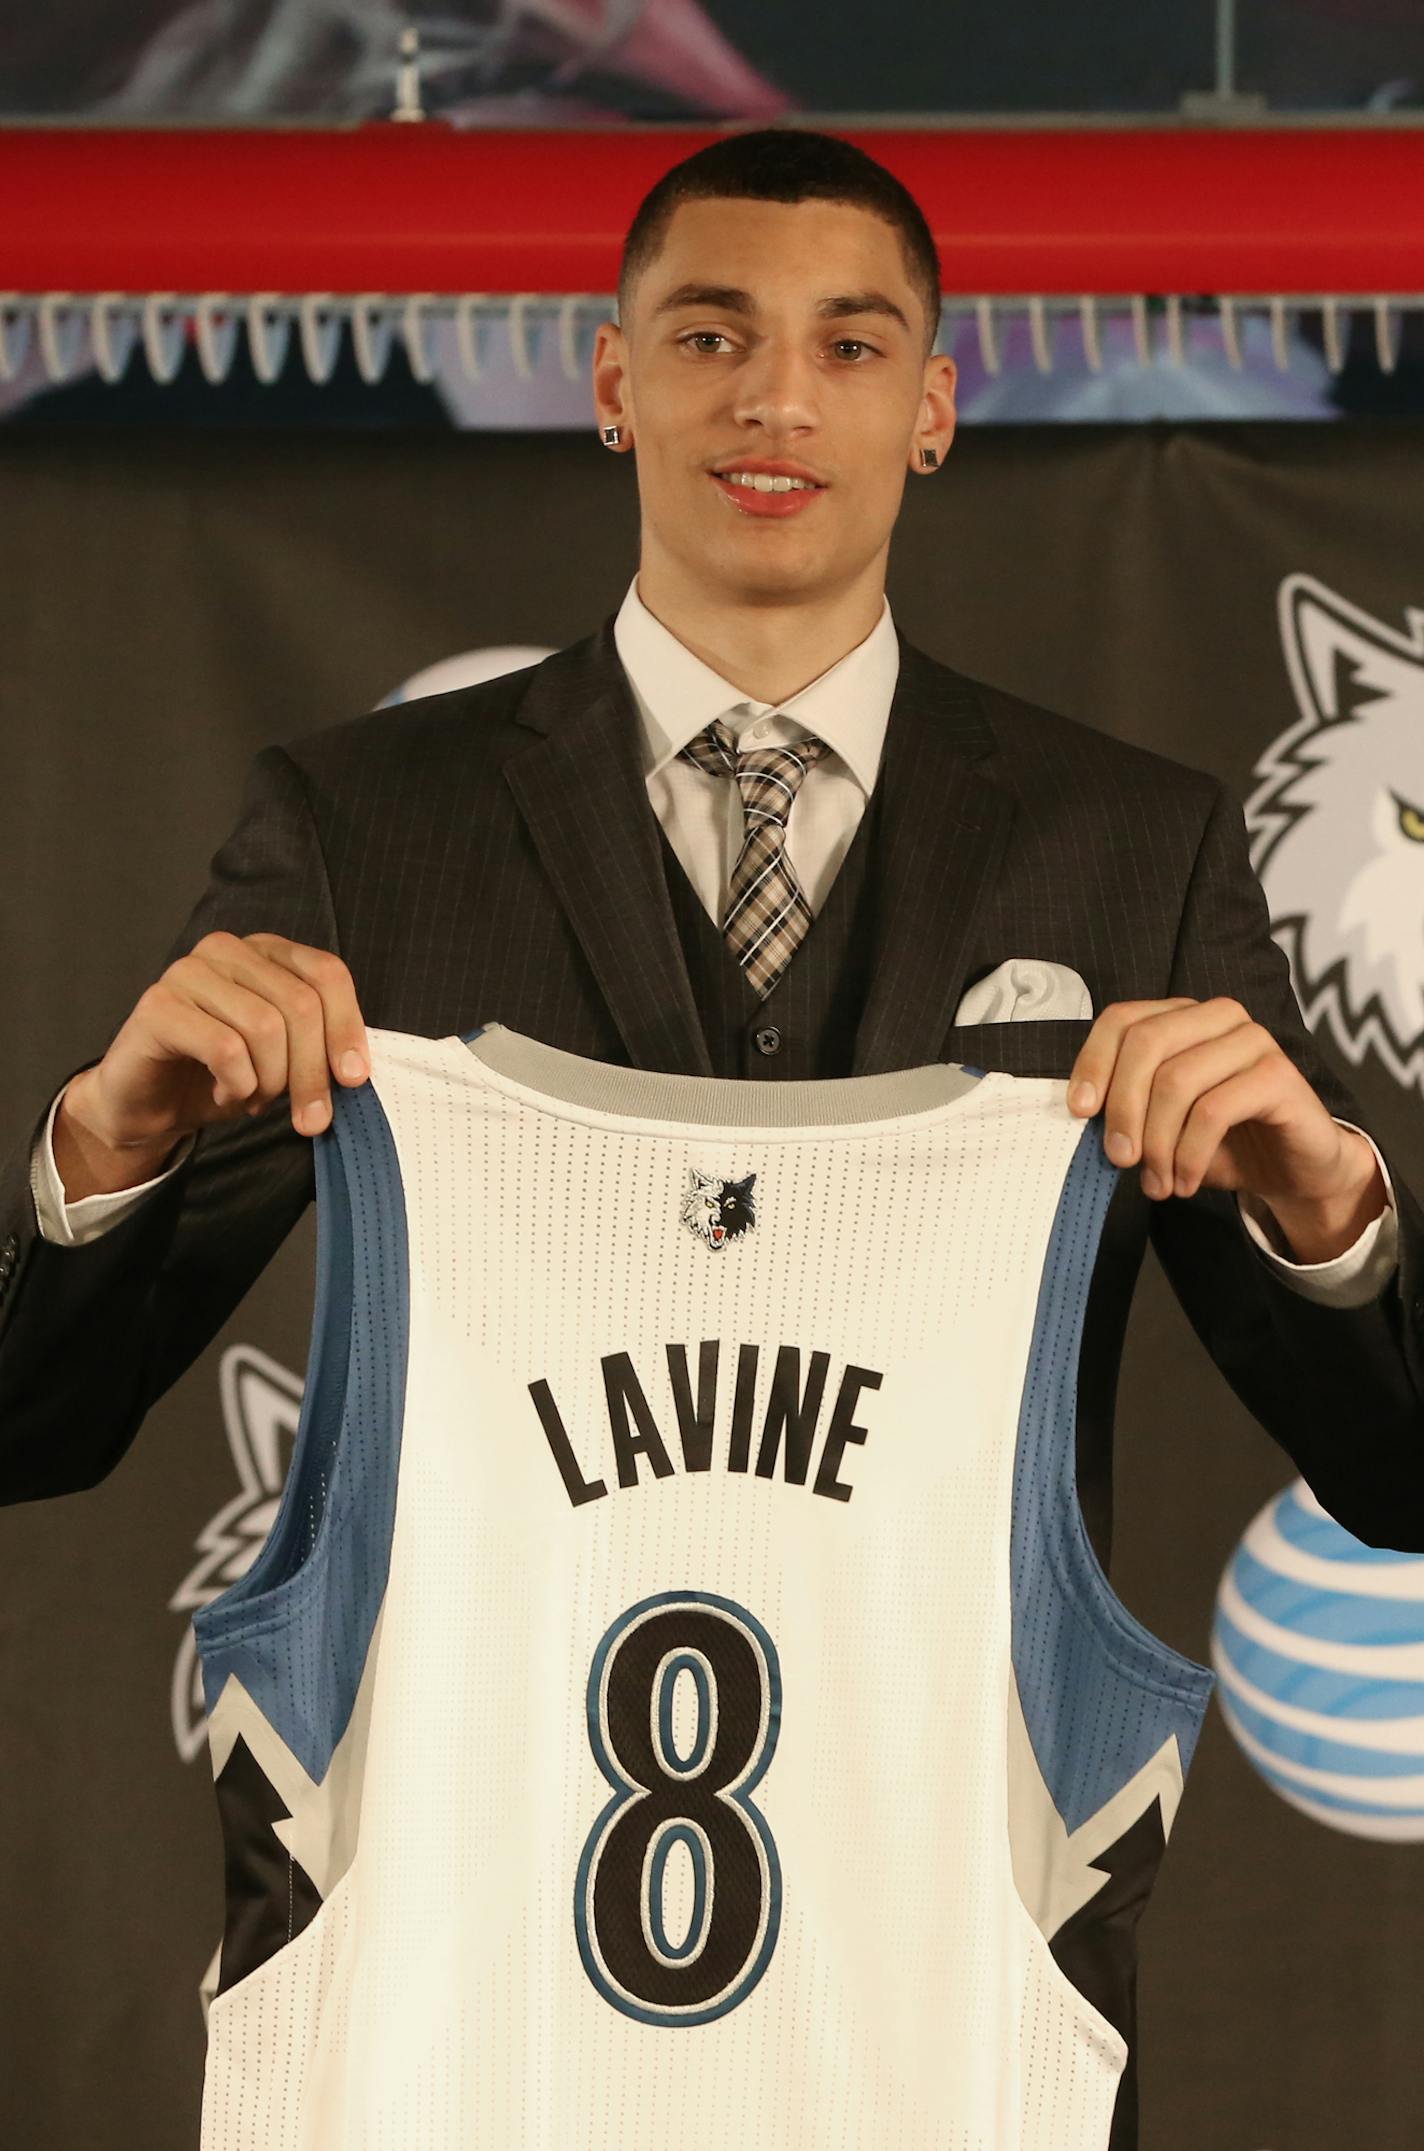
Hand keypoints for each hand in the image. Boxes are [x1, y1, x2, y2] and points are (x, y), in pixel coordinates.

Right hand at [65, 930, 370, 1154]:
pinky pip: (225, 1049)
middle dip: (312, 1072)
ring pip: (265, 1027)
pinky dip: (236, 1085)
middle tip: (310, 1117)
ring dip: (270, 1081)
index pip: (327, 974)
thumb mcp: (284, 1060)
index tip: (354, 1080)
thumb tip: (355, 1071)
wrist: (147, 1105)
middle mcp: (227, 950)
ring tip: (254, 1097)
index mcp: (266, 952)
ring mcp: (188, 971)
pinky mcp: (159, 1005)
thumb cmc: (220, 1077)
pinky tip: (223, 1093)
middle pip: (301, 1005)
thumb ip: (319, 1049)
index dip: (347, 1028)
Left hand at [1065, 996, 1385, 1257]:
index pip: (1122, 1020)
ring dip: (1157, 1143)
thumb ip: (1124, 1107)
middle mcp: (1217, 1017)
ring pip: (1176, 1081)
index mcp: (1183, 1017)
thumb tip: (1080, 1112)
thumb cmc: (1221, 1142)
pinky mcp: (1278, 1074)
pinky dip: (1190, 1154)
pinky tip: (1186, 1182)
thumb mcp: (1160, 1123)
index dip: (1093, 1063)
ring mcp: (1252, 1040)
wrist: (1293, 1170)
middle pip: (1145, 1045)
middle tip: (1120, 1159)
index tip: (1080, 1111)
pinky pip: (1213, 1111)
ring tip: (1157, 1183)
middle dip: (1123, 1108)